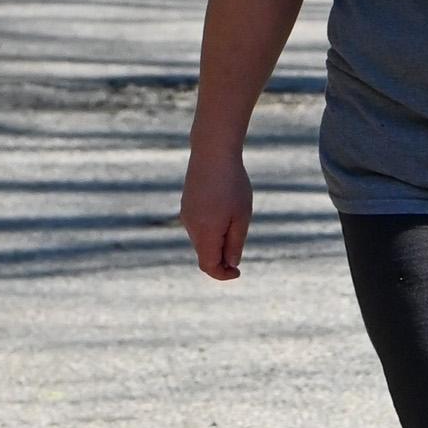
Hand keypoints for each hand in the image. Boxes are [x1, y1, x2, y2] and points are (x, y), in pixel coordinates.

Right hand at [180, 148, 253, 280]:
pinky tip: (224, 210)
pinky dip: (211, 229)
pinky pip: (198, 226)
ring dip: (217, 241)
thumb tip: (231, 264)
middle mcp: (191, 227)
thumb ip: (235, 243)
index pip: (208, 266)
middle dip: (221, 258)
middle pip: (204, 254)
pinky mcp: (187, 205)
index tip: (238, 273)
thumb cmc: (232, 185)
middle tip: (240, 251)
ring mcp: (186, 215)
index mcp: (205, 233)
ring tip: (235, 220)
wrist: (212, 153)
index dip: (222, 274)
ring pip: (201, 240)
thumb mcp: (241, 217)